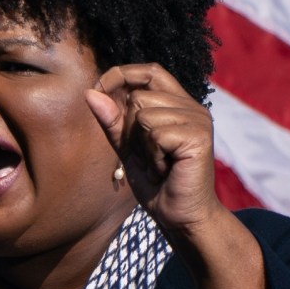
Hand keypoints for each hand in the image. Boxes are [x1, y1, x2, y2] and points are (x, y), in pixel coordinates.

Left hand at [85, 63, 223, 234]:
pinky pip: (155, 134)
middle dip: (130, 130)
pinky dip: (152, 157)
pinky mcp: (199, 135)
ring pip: (144, 114)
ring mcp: (198, 119)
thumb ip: (112, 120)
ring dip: (142, 146)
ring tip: (158, 165)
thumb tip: (90, 92)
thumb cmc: (156, 183)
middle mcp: (192, 107)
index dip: (121, 75)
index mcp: (178, 104)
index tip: (98, 90)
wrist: (180, 217)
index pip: (149, 71)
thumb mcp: (127, 148)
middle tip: (147, 157)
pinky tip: (165, 170)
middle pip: (139, 96)